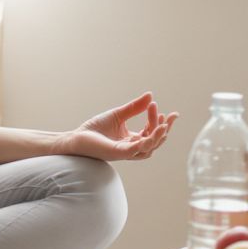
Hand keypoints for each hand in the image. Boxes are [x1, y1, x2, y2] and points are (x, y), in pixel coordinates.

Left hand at [59, 92, 177, 162]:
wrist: (77, 136)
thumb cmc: (96, 128)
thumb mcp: (118, 115)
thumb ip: (134, 108)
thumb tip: (150, 95)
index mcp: (133, 140)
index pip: (152, 132)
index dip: (162, 123)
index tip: (170, 112)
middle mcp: (132, 148)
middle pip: (155, 141)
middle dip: (164, 129)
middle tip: (169, 115)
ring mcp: (126, 152)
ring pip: (149, 148)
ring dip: (158, 136)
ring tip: (165, 124)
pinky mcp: (118, 152)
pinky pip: (136, 150)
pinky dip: (146, 141)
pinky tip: (153, 130)